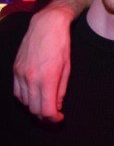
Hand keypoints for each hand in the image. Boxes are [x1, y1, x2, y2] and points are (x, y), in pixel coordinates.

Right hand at [13, 5, 73, 121]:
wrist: (46, 25)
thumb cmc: (61, 45)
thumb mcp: (67, 68)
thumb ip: (61, 89)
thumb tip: (57, 105)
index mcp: (47, 79)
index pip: (46, 110)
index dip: (53, 119)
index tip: (60, 118)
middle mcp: (31, 78)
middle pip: (34, 109)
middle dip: (45, 117)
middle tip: (54, 117)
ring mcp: (20, 74)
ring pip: (24, 102)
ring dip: (34, 108)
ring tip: (45, 107)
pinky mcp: (15, 69)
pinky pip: (17, 92)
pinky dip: (25, 98)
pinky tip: (34, 97)